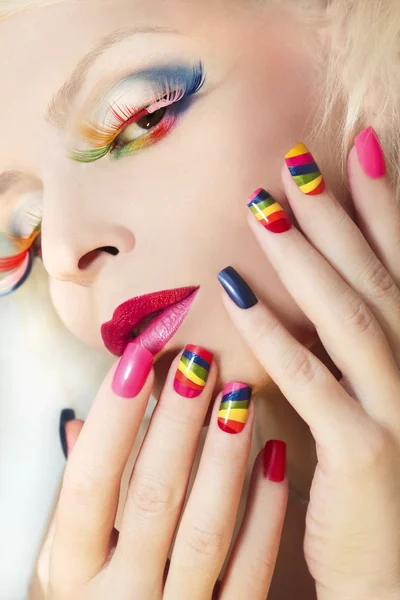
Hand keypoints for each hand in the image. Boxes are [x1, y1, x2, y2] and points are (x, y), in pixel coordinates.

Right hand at [37, 345, 287, 598]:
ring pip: (207, 528)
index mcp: (73, 575)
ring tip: (239, 396)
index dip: (112, 418)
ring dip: (224, 456)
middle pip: (152, 496)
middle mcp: (121, 599)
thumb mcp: (70, 565)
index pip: (86, 484)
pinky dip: (267, 510)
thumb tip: (77, 426)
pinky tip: (274, 456)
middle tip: (200, 364)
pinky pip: (253, 568)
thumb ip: (77, 505)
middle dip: (177, 423)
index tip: (137, 360)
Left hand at [218, 130, 399, 599]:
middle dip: (336, 214)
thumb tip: (308, 285)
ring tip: (260, 208)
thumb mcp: (373, 397)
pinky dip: (273, 333)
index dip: (381, 203)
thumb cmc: (377, 476)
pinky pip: (312, 379)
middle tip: (294, 161)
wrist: (392, 566)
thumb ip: (351, 344)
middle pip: (374, 275)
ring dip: (304, 257)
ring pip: (348, 315)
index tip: (355, 148)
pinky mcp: (365, 450)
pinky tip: (234, 295)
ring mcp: (398, 407)